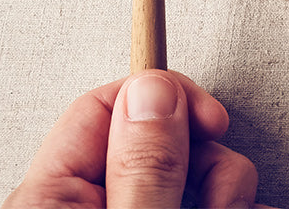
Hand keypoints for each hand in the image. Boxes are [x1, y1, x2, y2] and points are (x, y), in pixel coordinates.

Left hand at [4, 70, 268, 208]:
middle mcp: (86, 205)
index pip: (111, 102)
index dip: (170, 99)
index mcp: (54, 198)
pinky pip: (206, 201)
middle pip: (162, 138)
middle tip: (224, 199)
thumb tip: (154, 90)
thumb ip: (143, 166)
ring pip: (192, 174)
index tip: (212, 121)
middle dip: (210, 160)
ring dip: (228, 190)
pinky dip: (233, 205)